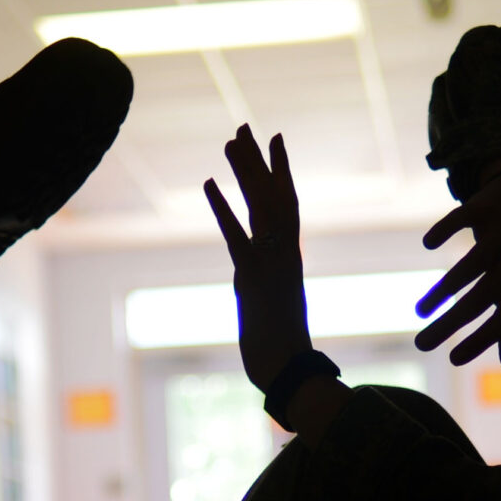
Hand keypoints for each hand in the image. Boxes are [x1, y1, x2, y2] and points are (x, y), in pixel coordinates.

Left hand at [204, 126, 311, 392]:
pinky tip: (209, 183)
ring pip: (260, 206)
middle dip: (259, 161)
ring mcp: (271, 263)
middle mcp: (285, 254)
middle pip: (273, 196)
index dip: (279, 173)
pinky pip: (236, 235)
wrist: (291, 373)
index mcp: (288, 259)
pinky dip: (222, 208)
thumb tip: (260, 292)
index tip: (273, 143)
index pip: (286, 206)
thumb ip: (267, 293)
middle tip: (245, 127)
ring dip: (245, 172)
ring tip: (231, 140)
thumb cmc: (283, 353)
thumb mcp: (273, 312)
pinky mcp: (253, 278)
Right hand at [416, 162, 500, 368]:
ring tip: (419, 311)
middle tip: (421, 345)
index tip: (452, 360)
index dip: (482, 339)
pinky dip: (444, 230)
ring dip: (442, 291)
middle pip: (484, 296)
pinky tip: (429, 244)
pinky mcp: (483, 207)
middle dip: (452, 323)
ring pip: (471, 264)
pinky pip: (461, 219)